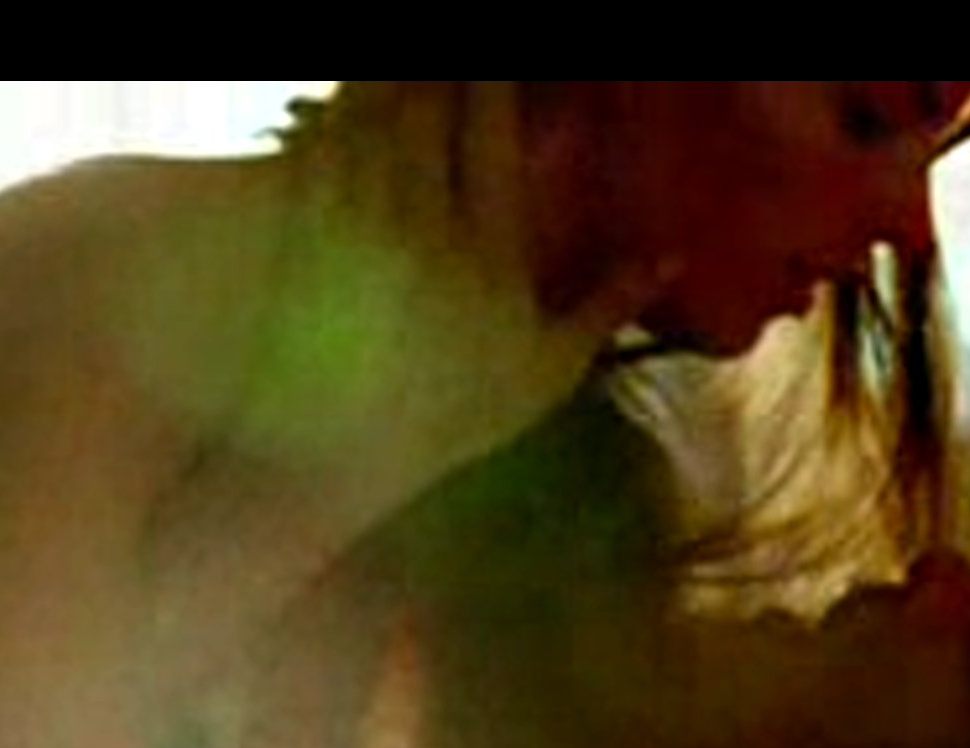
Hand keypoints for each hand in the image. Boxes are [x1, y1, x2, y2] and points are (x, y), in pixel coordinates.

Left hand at [237, 83, 672, 542]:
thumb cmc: (452, 418)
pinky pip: (311, 144)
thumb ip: (607, 305)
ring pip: (367, 113)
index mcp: (487, 251)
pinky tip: (337, 97)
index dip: (496, 80)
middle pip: (427, 106)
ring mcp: (353, 223)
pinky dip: (325, 109)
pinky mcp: (299, 230)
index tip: (502, 66)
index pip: (492, 133)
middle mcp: (422, 224)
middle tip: (456, 71)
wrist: (336, 459)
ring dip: (382, 80)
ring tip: (402, 73)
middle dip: (441, 75)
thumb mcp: (546, 373)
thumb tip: (671, 255)